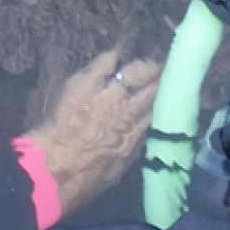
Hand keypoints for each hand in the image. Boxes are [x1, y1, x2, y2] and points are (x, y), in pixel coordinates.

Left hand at [24, 49, 160, 217]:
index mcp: (136, 135)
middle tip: (167, 68)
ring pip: (133, 72)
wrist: (56, 169)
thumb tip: (145, 131)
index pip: (158, 110)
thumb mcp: (121, 167)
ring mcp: (106, 95)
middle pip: (151, 88)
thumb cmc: (86, 177)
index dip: (167, 99)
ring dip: (144, 65)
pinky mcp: (85, 83)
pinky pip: (105, 62)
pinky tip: (118, 52)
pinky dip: (114, 55)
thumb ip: (135, 145)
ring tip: (149, 60)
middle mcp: (126, 113)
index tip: (174, 91)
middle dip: (160, 77)